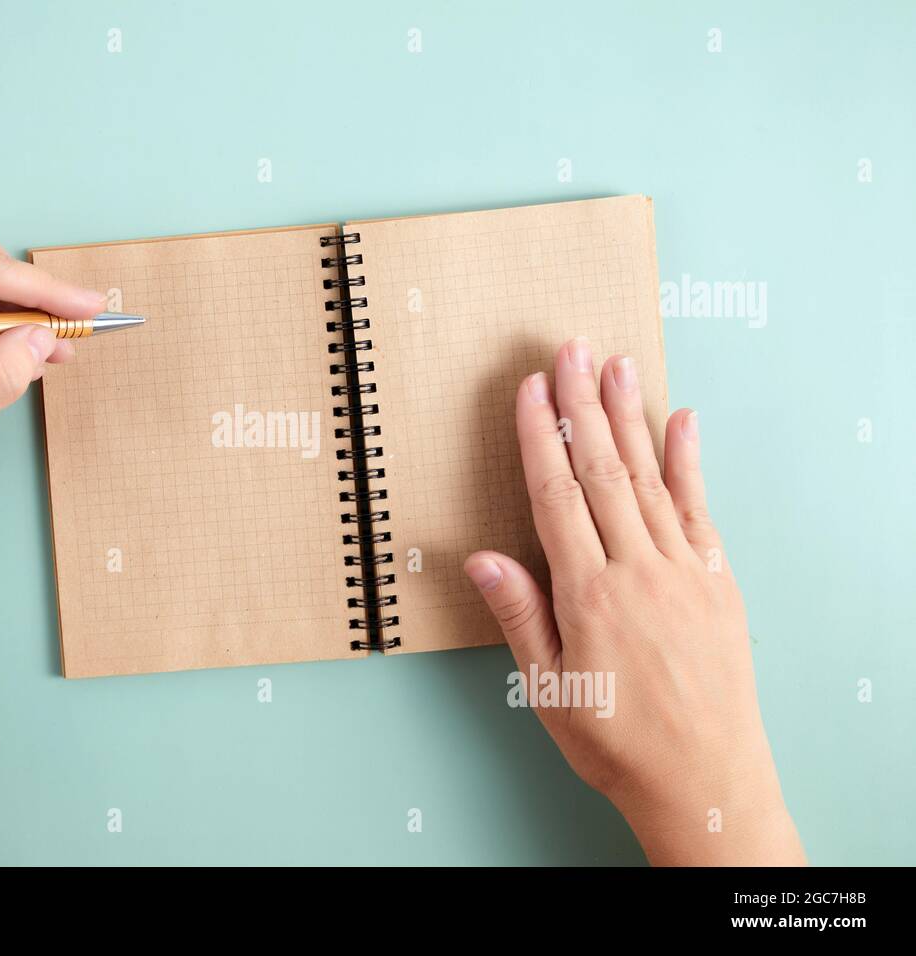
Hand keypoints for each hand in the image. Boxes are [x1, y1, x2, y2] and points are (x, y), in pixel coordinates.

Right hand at [464, 338, 804, 864]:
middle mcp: (638, 569)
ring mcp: (684, 571)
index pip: (557, 496)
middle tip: (571, 349)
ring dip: (630, 417)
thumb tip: (483, 559)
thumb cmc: (616, 741)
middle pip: (603, 470)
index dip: (542, 437)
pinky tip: (683, 422)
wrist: (703, 780)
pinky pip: (700, 509)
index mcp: (589, 594)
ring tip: (617, 365)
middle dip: (583, 404)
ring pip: (650, 477)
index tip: (531, 390)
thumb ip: (520, 617)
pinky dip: (690, 462)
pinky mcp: (717, 582)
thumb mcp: (548, 689)